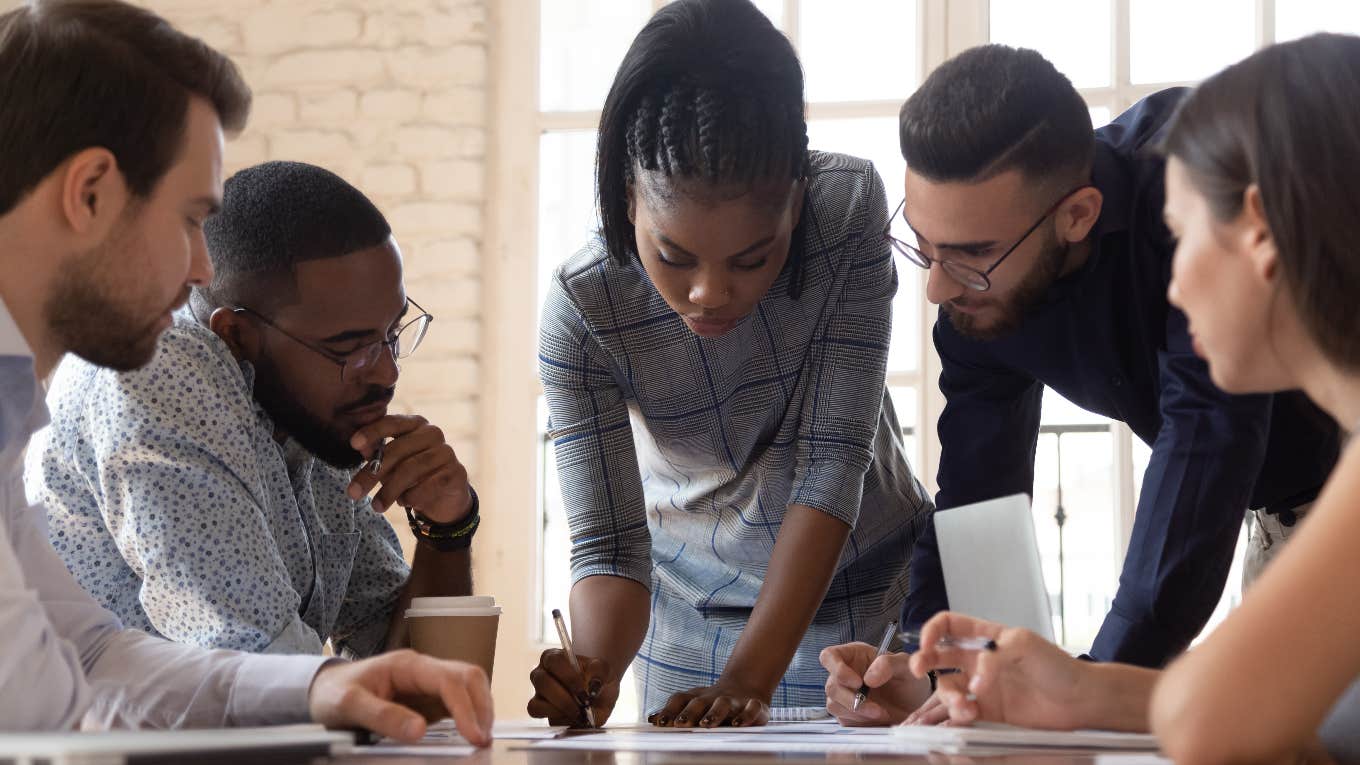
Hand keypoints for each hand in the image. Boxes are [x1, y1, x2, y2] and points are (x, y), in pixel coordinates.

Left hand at [307, 650, 492, 745]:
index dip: (465, 706)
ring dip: (480, 709)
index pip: (449, 679)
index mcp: (407, 665)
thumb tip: (419, 730)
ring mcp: (427, 684)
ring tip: (480, 738)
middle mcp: (423, 670)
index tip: (473, 734)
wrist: (322, 690)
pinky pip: (457, 703)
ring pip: (468, 687)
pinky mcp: (427, 699)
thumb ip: (382, 716)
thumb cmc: (333, 692)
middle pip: (468, 677)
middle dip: (482, 706)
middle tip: (482, 739)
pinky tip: (469, 733)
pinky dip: (469, 716)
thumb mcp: (348, 705)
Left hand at [346, 415, 471, 522]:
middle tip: (353, 493)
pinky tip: (404, 502)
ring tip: (376, 507)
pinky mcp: (457, 472)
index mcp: (415, 424)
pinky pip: (428, 485)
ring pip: (411, 469)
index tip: (353, 444)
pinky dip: (412, 497)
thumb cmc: (411, 475)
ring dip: (389, 490)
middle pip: (397, 450)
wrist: (444, 497)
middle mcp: (433, 433)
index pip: (392, 422)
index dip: (372, 432)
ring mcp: (447, 452)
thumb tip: (360, 447)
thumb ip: (375, 453)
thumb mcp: (390, 464)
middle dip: (371, 473)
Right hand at [527, 649, 617, 726]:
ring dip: (560, 710)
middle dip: (564, 697)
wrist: (600, 697)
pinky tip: (571, 717)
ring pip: (536, 702)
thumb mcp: (605, 671)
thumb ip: (599, 672)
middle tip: (583, 705)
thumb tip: (593, 686)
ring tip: (579, 713)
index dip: (569, 677)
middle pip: (542, 682)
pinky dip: (554, 717)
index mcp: (555, 657)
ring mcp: (537, 693)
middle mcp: (541, 672)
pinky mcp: (537, 709)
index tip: (585, 691)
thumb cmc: (598, 679)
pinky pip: (536, 712)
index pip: (554, 661)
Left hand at [650, 681, 770, 727]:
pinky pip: (752, 708)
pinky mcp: (755, 705)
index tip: (659, 724)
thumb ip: (674, 712)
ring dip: (714, 713)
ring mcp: (735, 700)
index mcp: (698, 697)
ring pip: (723, 704)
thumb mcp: (694, 703)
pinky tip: (738, 724)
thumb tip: (651, 719)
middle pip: (699, 702)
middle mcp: (714, 697)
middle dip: (689, 712)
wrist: (747, 687)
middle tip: (680, 724)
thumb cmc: (713, 702)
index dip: (669, 711)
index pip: (680, 700)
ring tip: (706, 724)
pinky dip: (745, 715)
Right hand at [820, 642, 930, 725]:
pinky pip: (844, 720)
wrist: (915, 706)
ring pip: (834, 705)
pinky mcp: (848, 715)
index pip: (829, 656)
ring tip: (881, 713)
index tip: (857, 682)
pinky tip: (877, 719)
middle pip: (831, 686)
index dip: (836, 669)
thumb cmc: (908, 680)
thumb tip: (868, 678)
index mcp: (853, 656)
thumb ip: (888, 664)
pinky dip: (860, 722)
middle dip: (851, 699)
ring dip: (857, 712)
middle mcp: (845, 675)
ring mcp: (845, 696)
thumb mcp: (905, 666)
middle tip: (875, 708)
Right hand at [906, 611, 1089, 729]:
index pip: (949, 625)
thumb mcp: (1025, 645)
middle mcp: (980, 660)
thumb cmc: (1058, 667)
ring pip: (949, 687)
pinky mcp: (989, 711)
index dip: (932, 630)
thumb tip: (975, 677)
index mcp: (987, 637)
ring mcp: (983, 686)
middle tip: (918, 669)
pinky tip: (970, 716)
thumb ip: (994, 656)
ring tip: (965, 707)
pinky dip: (959, 715)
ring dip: (949, 696)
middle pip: (939, 656)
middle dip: (923, 660)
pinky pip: (962, 711)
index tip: (926, 643)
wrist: (1079, 700)